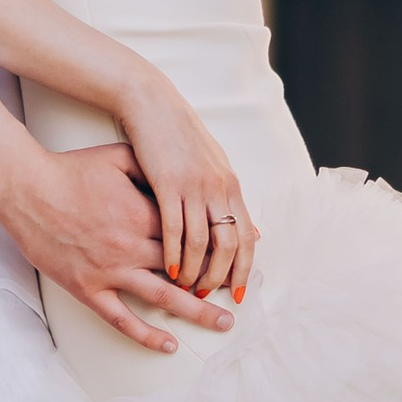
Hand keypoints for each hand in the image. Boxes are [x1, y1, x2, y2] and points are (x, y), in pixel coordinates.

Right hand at [12, 142, 239, 353]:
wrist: (27, 189)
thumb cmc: (70, 170)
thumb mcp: (117, 157)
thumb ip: (151, 168)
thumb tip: (181, 173)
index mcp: (143, 213)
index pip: (191, 235)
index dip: (219, 245)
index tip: (241, 253)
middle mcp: (132, 246)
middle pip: (187, 269)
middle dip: (218, 281)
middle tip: (241, 292)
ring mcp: (110, 270)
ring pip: (163, 296)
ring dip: (197, 312)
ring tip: (222, 322)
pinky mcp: (88, 288)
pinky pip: (121, 318)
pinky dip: (146, 335)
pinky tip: (168, 344)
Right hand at [114, 67, 255, 301]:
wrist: (151, 105)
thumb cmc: (177, 136)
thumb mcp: (210, 164)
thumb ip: (228, 197)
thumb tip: (250, 229)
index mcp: (229, 185)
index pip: (245, 238)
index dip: (244, 269)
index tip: (237, 293)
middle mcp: (217, 188)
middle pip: (228, 245)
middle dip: (219, 277)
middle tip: (208, 296)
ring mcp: (193, 186)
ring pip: (201, 243)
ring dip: (194, 271)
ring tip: (185, 288)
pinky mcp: (167, 184)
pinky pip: (174, 229)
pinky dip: (174, 253)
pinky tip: (168, 270)